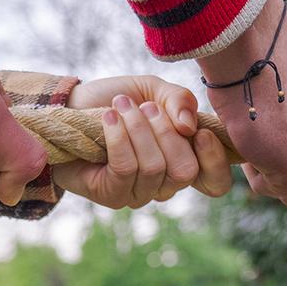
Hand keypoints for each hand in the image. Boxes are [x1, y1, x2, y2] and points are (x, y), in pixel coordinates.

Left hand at [55, 76, 231, 207]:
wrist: (71, 107)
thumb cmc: (116, 101)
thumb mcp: (153, 91)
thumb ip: (180, 100)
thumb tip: (188, 127)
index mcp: (183, 161)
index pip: (215, 182)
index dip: (214, 161)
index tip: (199, 132)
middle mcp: (164, 184)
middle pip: (184, 171)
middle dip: (165, 133)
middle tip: (145, 107)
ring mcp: (138, 193)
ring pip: (154, 168)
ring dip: (138, 129)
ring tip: (121, 106)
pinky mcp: (111, 194)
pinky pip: (125, 168)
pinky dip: (119, 137)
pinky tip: (109, 118)